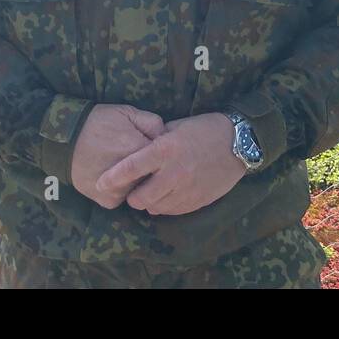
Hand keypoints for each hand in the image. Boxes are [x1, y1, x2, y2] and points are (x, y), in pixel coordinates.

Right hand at [71, 104, 164, 208]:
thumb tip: (167, 136)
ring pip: (140, 189)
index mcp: (138, 149)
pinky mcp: (108, 200)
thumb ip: (152, 122)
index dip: (159, 153)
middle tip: (136, 158)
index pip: (165, 158)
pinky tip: (113, 176)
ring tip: (122, 166)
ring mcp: (119, 190)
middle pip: (154, 176)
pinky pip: (124, 198)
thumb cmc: (98, 122)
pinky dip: (121, 190)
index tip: (153, 150)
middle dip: (150, 170)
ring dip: (136, 181)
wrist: (64, 139)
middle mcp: (131, 174)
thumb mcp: (126, 112)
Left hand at [95, 112, 245, 216]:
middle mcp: (174, 173)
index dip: (112, 178)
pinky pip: (171, 211)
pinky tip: (168, 194)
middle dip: (131, 196)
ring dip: (148, 202)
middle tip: (132, 189)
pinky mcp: (196, 201)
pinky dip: (165, 205)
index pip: (131, 167)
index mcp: (165, 150)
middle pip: (140, 198)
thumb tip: (136, 150)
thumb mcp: (176, 127)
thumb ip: (155, 141)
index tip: (99, 184)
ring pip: (154, 208)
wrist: (238, 143)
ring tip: (152, 190)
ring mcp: (186, 190)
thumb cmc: (204, 129)